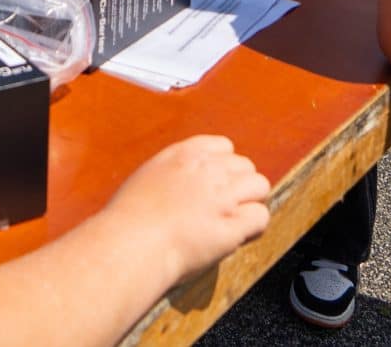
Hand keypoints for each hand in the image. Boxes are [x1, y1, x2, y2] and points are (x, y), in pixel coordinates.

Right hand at [106, 135, 270, 284]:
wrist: (131, 243)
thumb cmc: (129, 220)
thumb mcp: (147, 178)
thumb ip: (172, 176)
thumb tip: (182, 189)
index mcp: (185, 154)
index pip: (224, 147)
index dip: (223, 167)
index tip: (215, 185)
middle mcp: (209, 170)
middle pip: (245, 167)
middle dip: (239, 186)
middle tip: (224, 208)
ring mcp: (223, 196)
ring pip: (259, 186)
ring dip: (250, 203)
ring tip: (234, 222)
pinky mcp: (233, 224)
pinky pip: (260, 217)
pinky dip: (254, 228)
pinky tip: (238, 237)